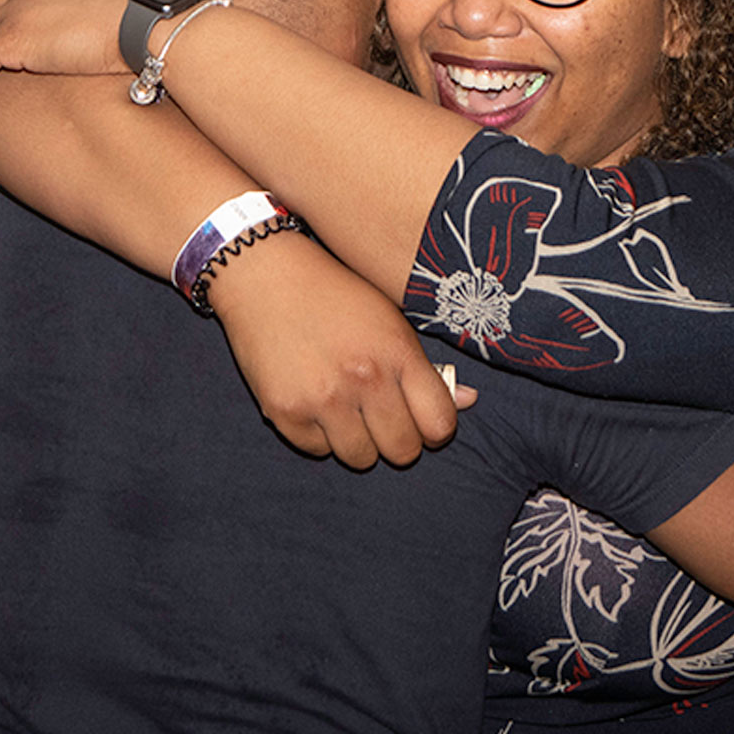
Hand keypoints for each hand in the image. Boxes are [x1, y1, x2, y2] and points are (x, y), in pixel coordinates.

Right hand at [207, 231, 475, 470]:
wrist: (264, 275)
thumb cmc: (334, 294)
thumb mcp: (389, 319)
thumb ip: (426, 366)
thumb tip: (468, 401)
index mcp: (397, 352)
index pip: (439, 425)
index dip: (435, 428)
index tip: (423, 421)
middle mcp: (363, 378)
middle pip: (403, 451)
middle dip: (398, 440)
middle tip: (383, 419)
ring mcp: (322, 398)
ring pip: (361, 458)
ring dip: (358, 441)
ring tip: (346, 408)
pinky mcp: (284, 411)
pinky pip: (317, 450)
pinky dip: (319, 434)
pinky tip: (313, 401)